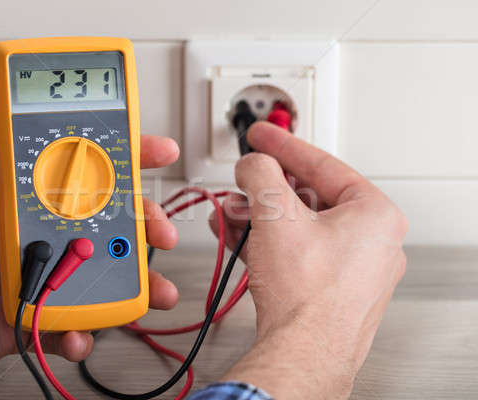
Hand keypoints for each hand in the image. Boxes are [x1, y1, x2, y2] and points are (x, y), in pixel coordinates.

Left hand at [0, 59, 179, 386]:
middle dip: (138, 226)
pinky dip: (81, 331)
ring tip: (150, 291)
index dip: (118, 159)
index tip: (153, 151)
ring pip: (91, 274)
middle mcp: (26, 234)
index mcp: (11, 197)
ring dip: (127, 283)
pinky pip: (63, 322)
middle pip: (97, 225)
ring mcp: (29, 275)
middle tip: (160, 231)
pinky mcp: (24, 315)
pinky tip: (83, 332)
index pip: (75, 171)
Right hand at [209, 122, 406, 398]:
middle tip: (242, 180)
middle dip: (264, 190)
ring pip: (299, 227)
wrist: (301, 356)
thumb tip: (252, 164)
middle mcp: (372, 241)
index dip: (282, 145)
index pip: (321, 164)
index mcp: (374, 213)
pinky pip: (298, 253)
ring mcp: (353, 268)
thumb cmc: (307, 296)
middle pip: (308, 197)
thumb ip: (260, 175)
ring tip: (230, 213)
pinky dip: (268, 243)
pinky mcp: (332, 289)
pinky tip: (239, 238)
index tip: (261, 135)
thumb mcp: (275, 216)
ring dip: (259, 217)